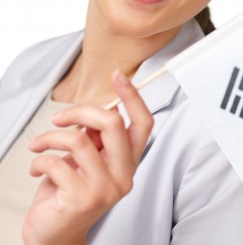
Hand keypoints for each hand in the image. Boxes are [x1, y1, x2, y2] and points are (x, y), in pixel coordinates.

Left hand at [22, 70, 153, 244]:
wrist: (54, 235)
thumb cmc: (69, 192)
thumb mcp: (88, 160)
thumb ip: (96, 137)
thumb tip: (95, 109)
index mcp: (129, 161)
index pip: (143, 123)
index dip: (133, 96)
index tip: (119, 76)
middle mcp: (124, 175)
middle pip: (112, 123)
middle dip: (80, 112)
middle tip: (60, 116)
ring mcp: (105, 188)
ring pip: (78, 140)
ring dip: (51, 136)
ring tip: (39, 144)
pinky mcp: (81, 199)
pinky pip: (56, 163)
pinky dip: (39, 159)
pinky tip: (37, 167)